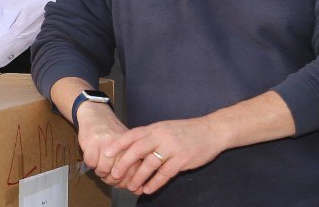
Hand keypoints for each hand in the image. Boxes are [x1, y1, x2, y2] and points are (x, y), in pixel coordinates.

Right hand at [74, 100, 129, 183]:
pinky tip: (93, 159)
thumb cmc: (113, 135)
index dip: (126, 184)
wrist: (97, 115)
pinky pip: (90, 163)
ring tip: (100, 168)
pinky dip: (90, 164)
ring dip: (100, 173)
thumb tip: (138, 191)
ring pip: (103, 170)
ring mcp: (106, 145)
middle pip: (117, 175)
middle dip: (112, 180)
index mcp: (133, 149)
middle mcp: (121, 147)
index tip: (121, 184)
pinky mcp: (92, 143)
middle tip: (109, 177)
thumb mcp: (128, 149)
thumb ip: (133, 169)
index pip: (133, 174)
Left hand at [102, 118, 225, 195]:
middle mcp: (161, 137)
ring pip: (150, 164)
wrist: (211, 130)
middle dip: (124, 163)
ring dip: (139, 177)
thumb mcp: (165, 128)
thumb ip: (150, 137)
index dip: (118, 144)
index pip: (131, 135)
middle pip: (137, 150)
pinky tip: (148, 189)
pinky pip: (165, 173)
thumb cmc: (186, 131)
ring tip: (131, 187)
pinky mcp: (182, 159)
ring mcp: (172, 148)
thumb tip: (132, 147)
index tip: (106, 153)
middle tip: (115, 174)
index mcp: (154, 129)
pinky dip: (155, 182)